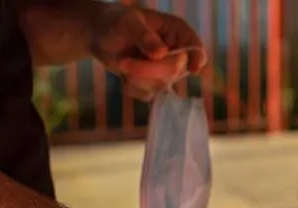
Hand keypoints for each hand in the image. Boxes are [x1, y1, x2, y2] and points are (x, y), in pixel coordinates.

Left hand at [89, 4, 206, 100]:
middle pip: (175, 70)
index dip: (197, 59)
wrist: (99, 37)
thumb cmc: (116, 22)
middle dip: (148, 70)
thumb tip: (161, 54)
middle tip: (123, 62)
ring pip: (161, 85)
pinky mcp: (154, 85)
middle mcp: (176, 52)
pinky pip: (149, 95)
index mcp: (177, 32)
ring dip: (137, 78)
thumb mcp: (128, 23)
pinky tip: (125, 73)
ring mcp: (166, 71)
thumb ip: (144, 37)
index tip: (193, 70)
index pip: (195, 48)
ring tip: (122, 63)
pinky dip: (133, 87)